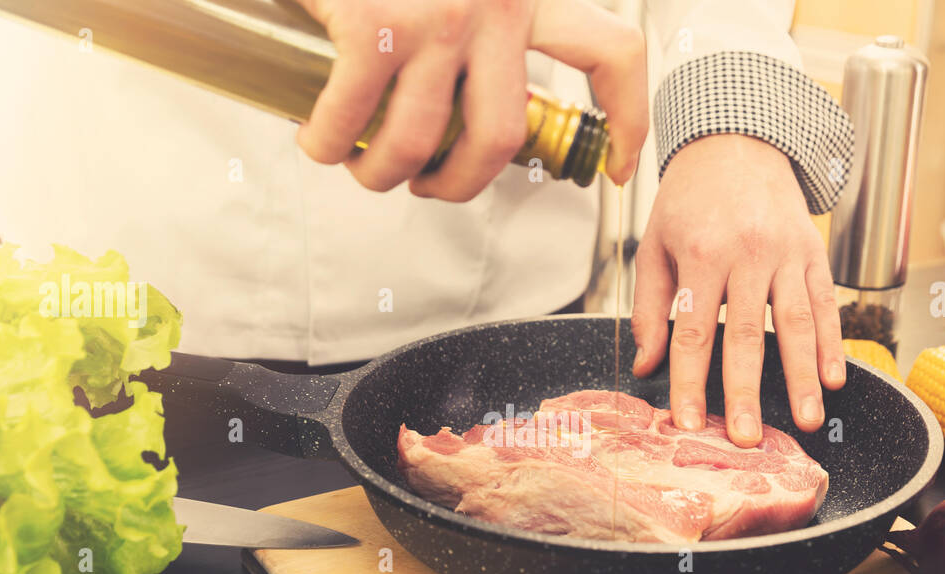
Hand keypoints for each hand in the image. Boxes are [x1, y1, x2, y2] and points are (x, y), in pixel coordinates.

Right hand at [294, 0, 646, 199]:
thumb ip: (487, 16)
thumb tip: (469, 92)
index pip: (610, 53)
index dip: (626, 118)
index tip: (617, 165)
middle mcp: (496, 5)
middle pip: (500, 137)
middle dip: (458, 184)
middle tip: (429, 185)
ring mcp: (436, 18)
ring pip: (419, 143)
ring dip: (381, 173)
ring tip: (362, 164)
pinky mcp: (373, 23)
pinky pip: (350, 119)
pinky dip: (327, 144)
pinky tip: (318, 141)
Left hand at [631, 134, 846, 446]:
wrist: (736, 143)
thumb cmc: (689, 200)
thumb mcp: (655, 245)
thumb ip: (651, 306)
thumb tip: (645, 365)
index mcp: (702, 250)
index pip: (695, 330)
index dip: (691, 381)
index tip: (689, 421)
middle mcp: (748, 251)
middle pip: (747, 335)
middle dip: (747, 392)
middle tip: (747, 438)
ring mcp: (786, 251)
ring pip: (797, 323)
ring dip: (803, 377)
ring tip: (807, 421)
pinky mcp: (814, 251)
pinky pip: (826, 303)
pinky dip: (832, 342)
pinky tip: (834, 378)